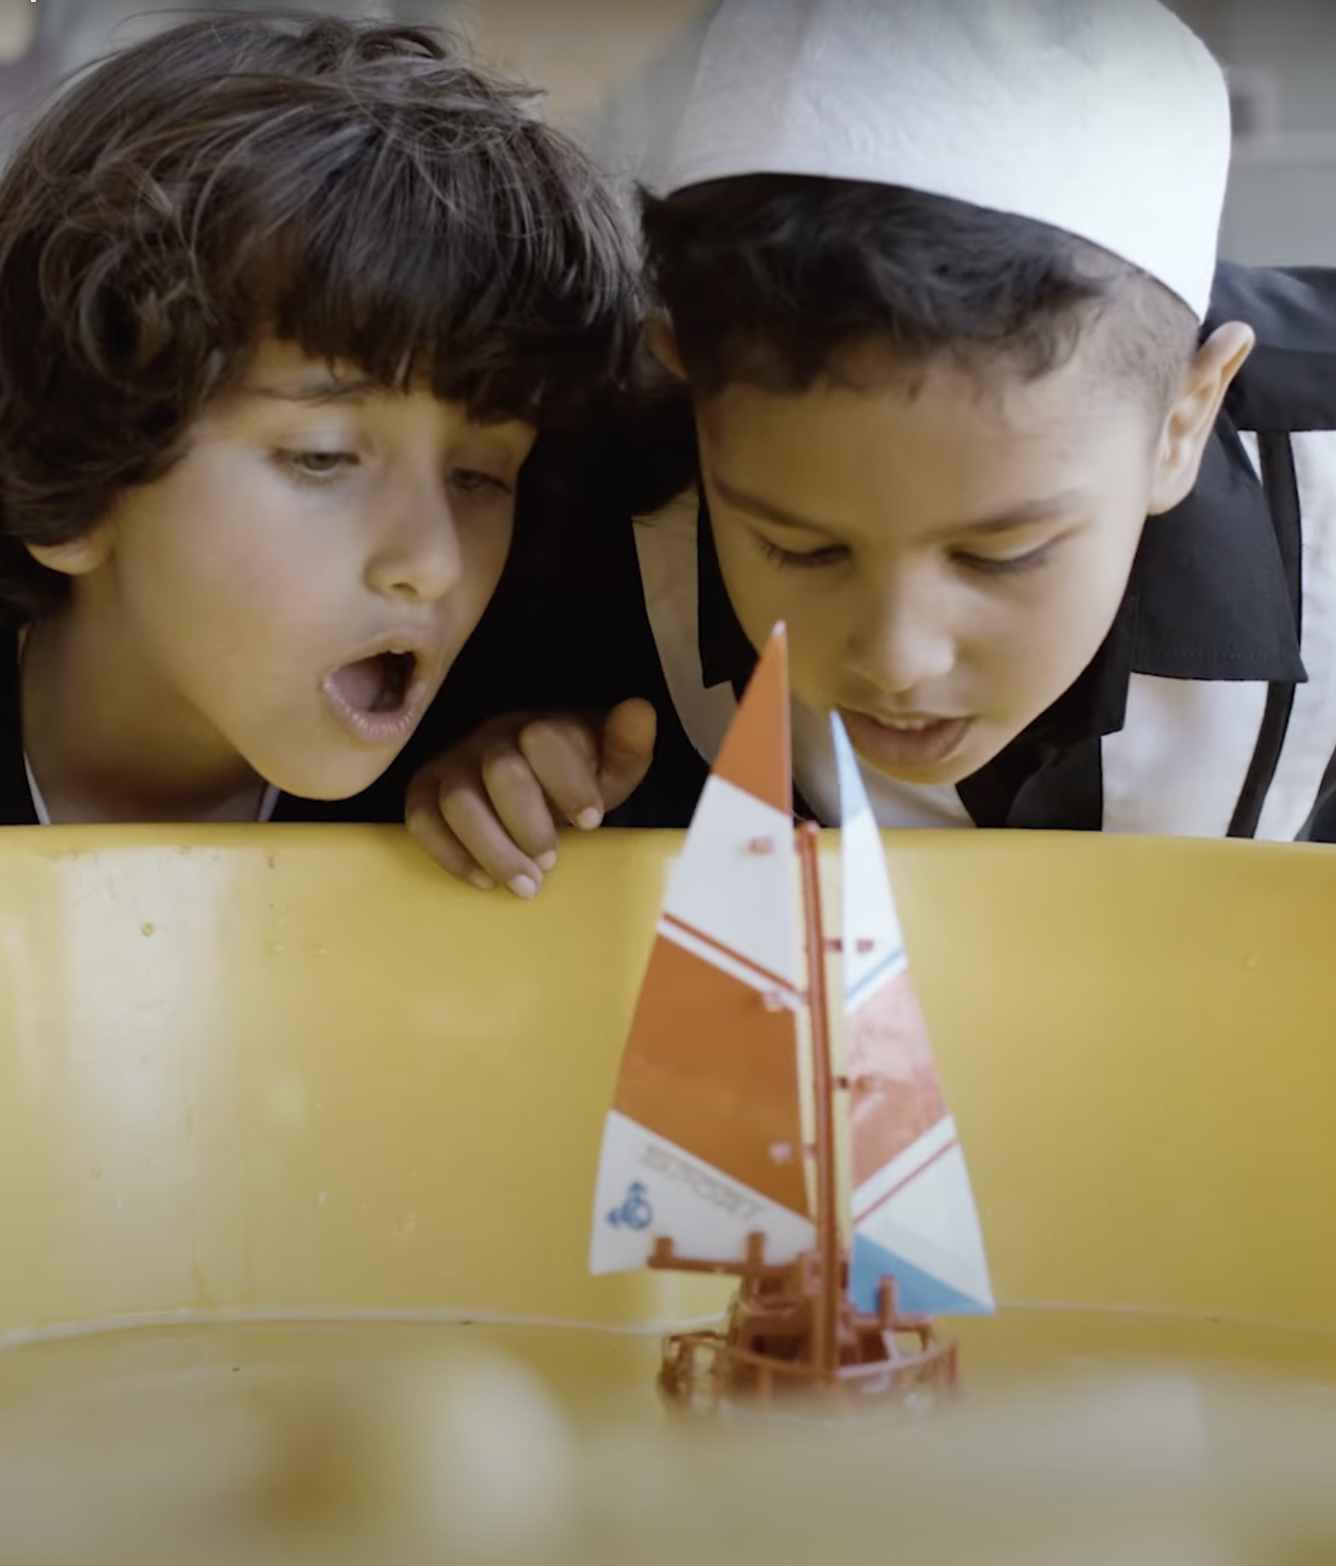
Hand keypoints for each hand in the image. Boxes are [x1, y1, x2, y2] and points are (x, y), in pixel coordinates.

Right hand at [405, 699, 655, 895]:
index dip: (567, 782)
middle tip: (550, 863)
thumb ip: (627, 744)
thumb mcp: (609, 765)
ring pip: (457, 800)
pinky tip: (484, 881)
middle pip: (500, 771)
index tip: (591, 822)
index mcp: (538, 728)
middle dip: (528, 823)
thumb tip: (640, 710)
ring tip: (524, 884)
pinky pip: (421, 820)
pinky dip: (450, 854)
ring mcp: (454, 765)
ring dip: (492, 848)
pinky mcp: (425, 794)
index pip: (544, 739)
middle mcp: (491, 740)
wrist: (531, 784)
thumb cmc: (574, 778)